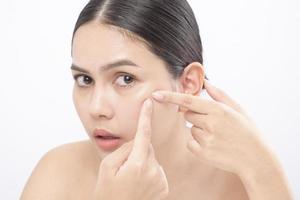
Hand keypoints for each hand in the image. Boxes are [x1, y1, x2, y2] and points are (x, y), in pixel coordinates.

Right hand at [92, 98, 168, 199]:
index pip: (143, 134)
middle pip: (147, 147)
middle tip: (124, 166)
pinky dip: (149, 171)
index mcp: (137, 164)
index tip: (149, 103)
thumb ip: (123, 149)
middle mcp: (153, 171)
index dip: (145, 117)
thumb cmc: (106, 191)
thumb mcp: (107, 167)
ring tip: (131, 178)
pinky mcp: (164, 187)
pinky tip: (139, 183)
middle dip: (137, 150)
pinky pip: (157, 169)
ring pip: (152, 158)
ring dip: (143, 162)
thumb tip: (137, 141)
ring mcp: (161, 180)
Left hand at [151, 80, 270, 175]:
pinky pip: (191, 143)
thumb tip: (206, 83)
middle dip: (195, 115)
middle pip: (187, 114)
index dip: (170, 97)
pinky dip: (198, 144)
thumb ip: (220, 95)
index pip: (188, 101)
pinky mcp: (202, 153)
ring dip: (200, 130)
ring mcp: (205, 139)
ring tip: (218, 136)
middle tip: (213, 123)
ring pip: (191, 129)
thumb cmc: (248, 132)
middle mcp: (210, 123)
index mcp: (218, 110)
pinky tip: (213, 146)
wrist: (256, 159)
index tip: (155, 94)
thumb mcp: (238, 110)